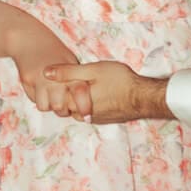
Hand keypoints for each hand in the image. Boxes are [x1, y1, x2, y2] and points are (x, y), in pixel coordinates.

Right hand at [9, 24, 80, 111]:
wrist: (29, 39)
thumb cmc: (53, 52)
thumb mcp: (70, 62)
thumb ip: (77, 80)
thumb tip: (86, 104)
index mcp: (70, 71)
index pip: (80, 92)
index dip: (84, 107)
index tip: (86, 116)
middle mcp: (55, 76)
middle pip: (60, 106)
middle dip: (63, 110)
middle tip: (65, 105)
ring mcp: (39, 78)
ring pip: (45, 106)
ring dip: (49, 105)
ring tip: (51, 97)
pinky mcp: (27, 80)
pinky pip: (34, 99)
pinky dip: (38, 99)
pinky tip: (40, 89)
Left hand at [45, 60, 172, 124]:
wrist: (145, 97)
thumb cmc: (120, 81)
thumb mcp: (92, 70)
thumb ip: (67, 72)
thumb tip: (45, 72)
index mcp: (76, 103)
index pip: (56, 98)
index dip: (57, 86)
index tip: (64, 76)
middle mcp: (83, 115)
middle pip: (66, 104)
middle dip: (67, 93)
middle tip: (78, 78)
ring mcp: (94, 119)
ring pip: (77, 109)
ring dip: (78, 99)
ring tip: (89, 84)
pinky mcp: (104, 119)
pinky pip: (89, 112)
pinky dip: (89, 103)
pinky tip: (98, 92)